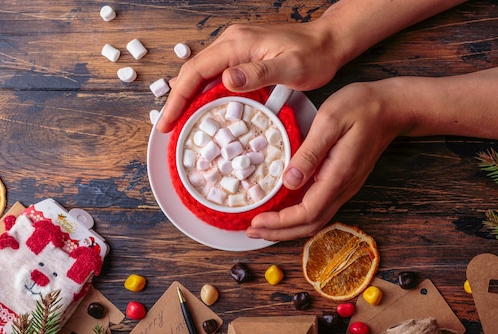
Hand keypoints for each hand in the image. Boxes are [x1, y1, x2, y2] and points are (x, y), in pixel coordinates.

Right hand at [157, 22, 342, 132]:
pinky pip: (215, 73)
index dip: (178, 97)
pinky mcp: (243, 55)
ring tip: (179, 121)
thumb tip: (227, 80)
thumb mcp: (290, 67)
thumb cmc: (314, 55)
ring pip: (201, 72)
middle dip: (177, 99)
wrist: (329, 42)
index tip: (168, 121)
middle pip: (193, 71)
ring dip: (188, 96)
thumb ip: (259, 73)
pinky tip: (201, 107)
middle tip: (168, 127)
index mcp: (238, 43)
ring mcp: (236, 47)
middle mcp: (232, 42)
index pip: (196, 70)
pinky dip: (203, 91)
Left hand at [247, 79, 411, 240]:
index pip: (307, 213)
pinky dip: (299, 217)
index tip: (257, 221)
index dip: (280, 222)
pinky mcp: (344, 182)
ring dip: (288, 228)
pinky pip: (320, 209)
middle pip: (310, 225)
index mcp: (338, 175)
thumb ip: (309, 153)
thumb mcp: (330, 121)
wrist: (391, 108)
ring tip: (263, 225)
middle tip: (253, 230)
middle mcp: (343, 188)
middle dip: (279, 232)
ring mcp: (345, 187)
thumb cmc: (361, 108)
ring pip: (316, 220)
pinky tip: (284, 211)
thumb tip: (289, 182)